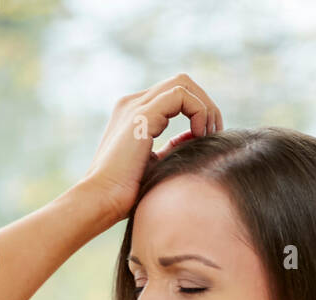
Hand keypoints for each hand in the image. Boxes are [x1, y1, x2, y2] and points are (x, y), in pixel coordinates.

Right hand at [80, 73, 223, 224]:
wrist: (101, 201)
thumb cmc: (124, 194)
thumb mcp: (154, 164)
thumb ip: (171, 146)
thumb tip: (194, 136)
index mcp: (134, 113)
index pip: (174, 94)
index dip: (198, 110)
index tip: (208, 138)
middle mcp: (133, 103)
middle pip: (182, 83)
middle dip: (205, 105)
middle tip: (215, 133)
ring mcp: (136, 106)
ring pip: (183, 83)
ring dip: (205, 106)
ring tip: (209, 134)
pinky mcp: (142, 115)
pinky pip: (181, 96)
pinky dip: (198, 111)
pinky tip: (198, 136)